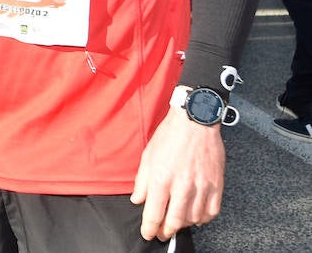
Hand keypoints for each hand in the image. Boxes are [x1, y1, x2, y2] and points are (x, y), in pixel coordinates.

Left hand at [131, 104, 224, 240]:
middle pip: (175, 221)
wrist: (195, 121)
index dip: (149, 229)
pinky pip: (212, 211)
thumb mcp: (148, 156)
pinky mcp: (217, 185)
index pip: (154, 214)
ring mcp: (202, 187)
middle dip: (166, 231)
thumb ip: (142, 182)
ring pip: (194, 219)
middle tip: (162, 234)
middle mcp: (183, 186)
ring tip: (177, 222)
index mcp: (162, 179)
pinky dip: (203, 218)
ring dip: (184, 224)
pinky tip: (196, 215)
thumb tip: (138, 200)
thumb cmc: (169, 136)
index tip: (148, 234)